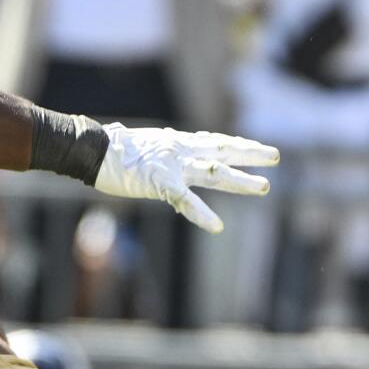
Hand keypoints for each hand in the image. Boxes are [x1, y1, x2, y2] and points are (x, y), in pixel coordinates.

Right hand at [94, 123, 276, 232]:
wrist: (92, 149)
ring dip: (240, 182)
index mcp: (178, 142)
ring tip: (263, 188)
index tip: (260, 148)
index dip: (240, 145)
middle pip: (223, 152)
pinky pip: (184, 200)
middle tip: (276, 157)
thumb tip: (172, 147)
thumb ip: (164, 150)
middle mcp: (181, 150)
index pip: (216, 142)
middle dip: (251, 155)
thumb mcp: (147, 145)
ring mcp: (173, 166)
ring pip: (214, 173)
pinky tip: (217, 226)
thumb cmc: (113, 149)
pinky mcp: (159, 182)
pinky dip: (201, 214)